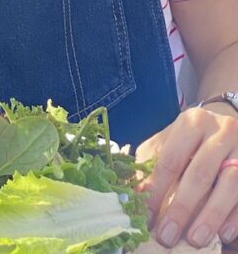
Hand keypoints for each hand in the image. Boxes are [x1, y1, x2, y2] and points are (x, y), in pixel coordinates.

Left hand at [136, 106, 237, 247]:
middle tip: (167, 235)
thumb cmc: (191, 137)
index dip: (157, 189)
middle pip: (200, 174)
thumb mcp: (168, 139)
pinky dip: (234, 218)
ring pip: (229, 185)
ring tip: (194, 239)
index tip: (146, 216)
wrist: (226, 123)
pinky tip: (222, 234)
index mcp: (191, 123)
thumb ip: (151, 162)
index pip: (171, 159)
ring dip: (210, 216)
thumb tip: (133, 194)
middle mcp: (220, 132)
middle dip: (182, 208)